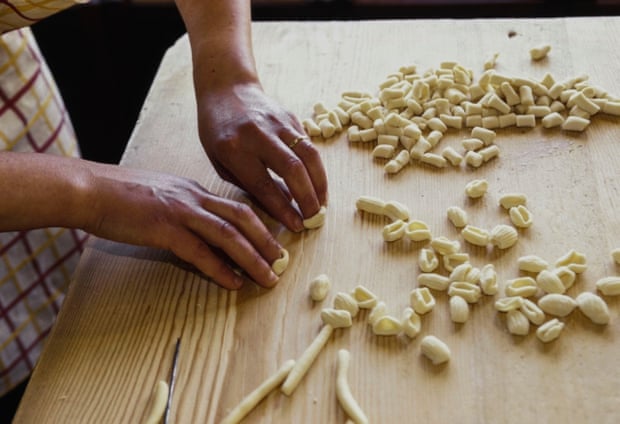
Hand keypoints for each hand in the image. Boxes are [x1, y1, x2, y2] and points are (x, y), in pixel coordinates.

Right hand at [84, 162, 281, 289]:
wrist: (88, 189)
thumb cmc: (120, 195)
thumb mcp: (161, 195)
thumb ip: (183, 209)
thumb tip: (200, 230)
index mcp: (194, 190)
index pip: (235, 207)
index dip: (259, 226)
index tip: (274, 242)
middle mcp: (193, 198)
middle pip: (242, 218)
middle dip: (267, 241)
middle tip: (283, 261)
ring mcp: (180, 212)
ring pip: (228, 234)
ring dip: (253, 257)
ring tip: (269, 276)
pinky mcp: (164, 229)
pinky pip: (200, 251)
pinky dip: (220, 268)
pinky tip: (233, 282)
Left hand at [195, 82, 327, 231]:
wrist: (226, 89)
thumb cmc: (218, 132)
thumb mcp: (222, 162)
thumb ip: (250, 185)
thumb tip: (284, 207)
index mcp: (233, 149)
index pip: (263, 184)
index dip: (283, 208)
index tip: (296, 226)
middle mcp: (257, 133)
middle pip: (292, 169)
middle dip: (307, 198)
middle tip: (314, 219)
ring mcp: (277, 123)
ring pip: (308, 156)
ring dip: (319, 184)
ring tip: (322, 204)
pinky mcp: (291, 118)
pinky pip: (309, 146)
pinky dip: (317, 169)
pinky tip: (318, 185)